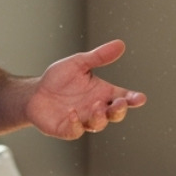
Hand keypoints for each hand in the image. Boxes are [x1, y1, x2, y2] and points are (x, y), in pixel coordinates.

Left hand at [24, 39, 146, 139]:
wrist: (35, 93)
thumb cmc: (59, 79)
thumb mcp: (79, 63)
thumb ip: (99, 56)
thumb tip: (120, 44)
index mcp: (103, 93)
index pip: (123, 98)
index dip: (133, 99)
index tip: (140, 98)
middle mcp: (96, 109)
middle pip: (115, 114)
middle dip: (119, 110)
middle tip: (120, 103)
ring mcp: (83, 121)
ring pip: (98, 124)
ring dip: (100, 117)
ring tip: (96, 107)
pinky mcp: (67, 130)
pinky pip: (75, 131)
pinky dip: (76, 124)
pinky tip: (73, 113)